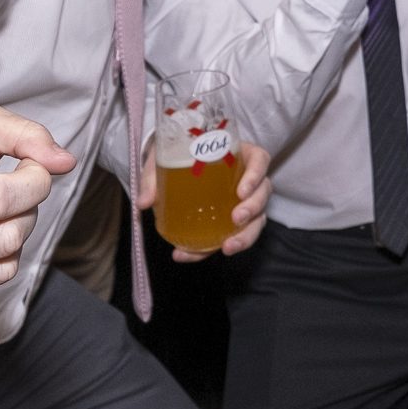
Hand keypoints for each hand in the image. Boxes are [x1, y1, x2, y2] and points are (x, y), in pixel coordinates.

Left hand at [134, 140, 273, 261]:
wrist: (173, 164)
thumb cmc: (178, 154)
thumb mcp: (164, 157)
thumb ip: (153, 177)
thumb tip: (144, 202)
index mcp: (239, 155)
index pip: (260, 161)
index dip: (255, 175)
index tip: (241, 190)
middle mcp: (248, 179)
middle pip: (263, 193)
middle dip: (253, 209)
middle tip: (236, 219)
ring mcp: (243, 201)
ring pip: (257, 219)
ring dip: (245, 236)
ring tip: (226, 247)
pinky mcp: (229, 222)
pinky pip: (229, 236)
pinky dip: (209, 249)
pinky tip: (188, 254)